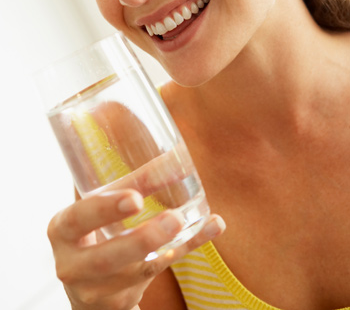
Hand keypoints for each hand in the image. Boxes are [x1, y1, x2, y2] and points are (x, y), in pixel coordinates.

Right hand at [48, 189, 224, 309]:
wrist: (86, 282)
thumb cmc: (92, 232)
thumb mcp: (98, 207)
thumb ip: (128, 185)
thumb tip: (173, 158)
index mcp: (63, 230)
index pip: (79, 219)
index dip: (105, 209)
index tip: (135, 198)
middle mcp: (73, 264)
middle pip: (106, 258)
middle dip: (141, 240)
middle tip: (172, 219)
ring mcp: (96, 289)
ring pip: (134, 274)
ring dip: (165, 249)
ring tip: (187, 224)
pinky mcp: (120, 302)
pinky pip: (158, 274)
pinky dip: (187, 248)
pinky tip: (212, 228)